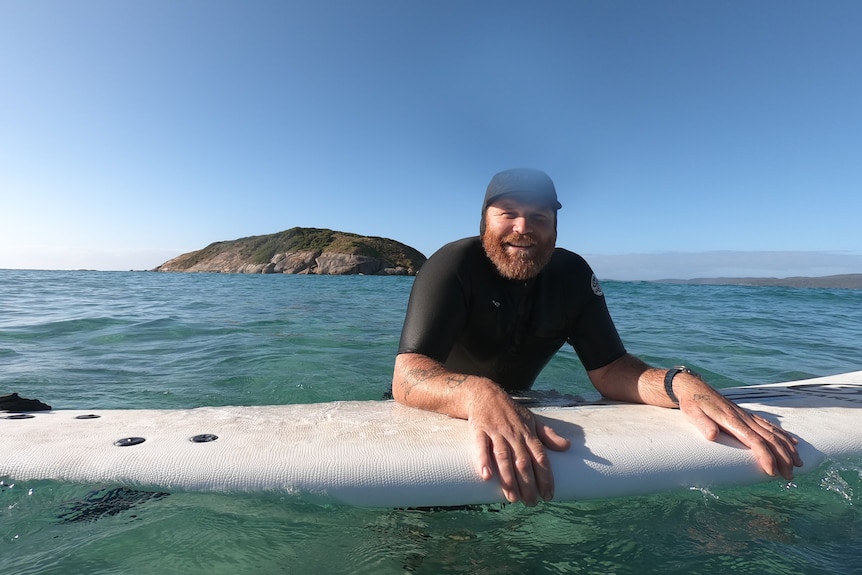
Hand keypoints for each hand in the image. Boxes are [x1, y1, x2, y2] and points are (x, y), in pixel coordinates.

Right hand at [468, 386, 570, 504]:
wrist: (485, 393)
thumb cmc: (510, 411)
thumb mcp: (532, 419)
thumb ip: (548, 435)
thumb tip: (567, 447)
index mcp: (528, 434)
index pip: (540, 457)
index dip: (545, 477)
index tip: (549, 495)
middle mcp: (514, 434)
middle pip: (523, 462)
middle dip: (528, 484)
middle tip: (531, 503)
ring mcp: (496, 432)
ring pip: (504, 457)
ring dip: (509, 479)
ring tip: (513, 498)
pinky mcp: (479, 430)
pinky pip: (481, 447)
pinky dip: (483, 461)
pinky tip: (486, 476)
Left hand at [678, 381, 802, 479]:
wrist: (693, 388)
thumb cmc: (692, 403)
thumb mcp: (692, 413)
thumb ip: (702, 424)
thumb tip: (712, 435)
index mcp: (732, 421)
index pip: (755, 441)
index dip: (765, 456)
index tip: (772, 472)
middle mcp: (744, 419)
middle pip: (770, 439)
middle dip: (783, 458)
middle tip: (790, 476)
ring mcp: (747, 416)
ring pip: (773, 433)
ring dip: (787, 449)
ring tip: (798, 464)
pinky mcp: (746, 415)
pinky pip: (769, 425)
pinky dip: (783, 435)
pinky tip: (792, 443)